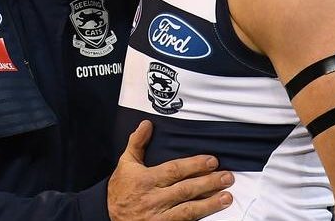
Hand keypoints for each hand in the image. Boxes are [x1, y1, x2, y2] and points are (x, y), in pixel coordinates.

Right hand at [108, 121, 232, 220]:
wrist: (107, 215)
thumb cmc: (120, 188)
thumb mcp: (126, 162)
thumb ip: (137, 142)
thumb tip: (147, 123)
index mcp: (146, 180)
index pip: (174, 171)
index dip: (194, 165)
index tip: (212, 160)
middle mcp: (153, 199)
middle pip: (185, 190)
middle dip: (208, 183)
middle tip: (227, 176)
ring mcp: (158, 217)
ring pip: (188, 210)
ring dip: (209, 204)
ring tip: (227, 197)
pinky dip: (198, 219)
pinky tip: (212, 214)